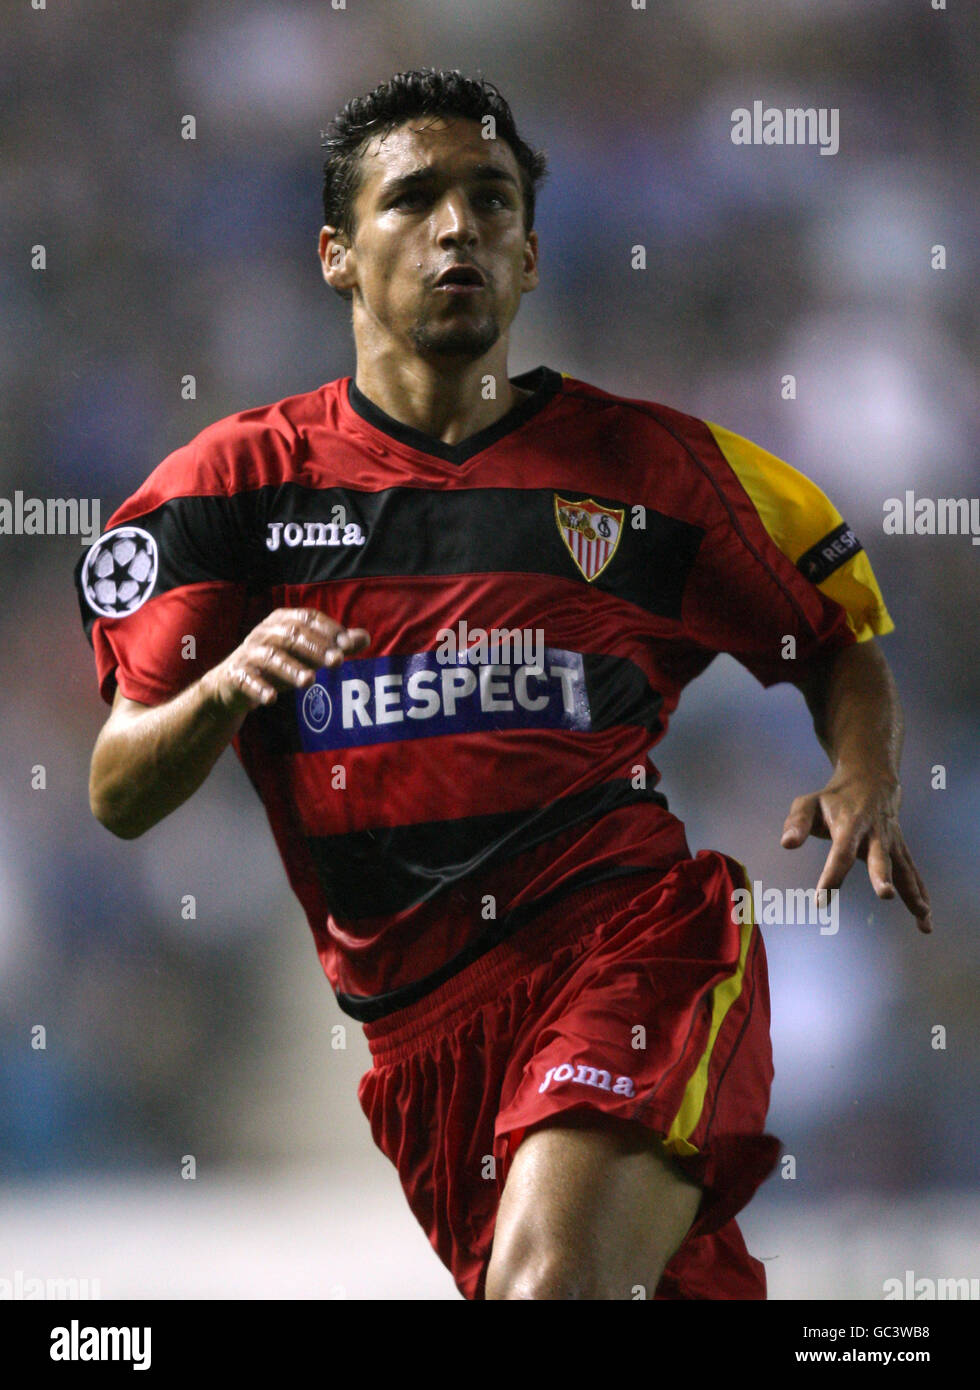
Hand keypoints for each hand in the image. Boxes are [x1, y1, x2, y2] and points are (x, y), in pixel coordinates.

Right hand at [203, 607, 369, 713]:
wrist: (233, 684)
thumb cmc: (277, 665)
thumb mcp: (306, 655)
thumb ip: (334, 647)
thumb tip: (365, 638)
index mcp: (283, 621)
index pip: (308, 618)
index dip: (328, 630)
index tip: (348, 646)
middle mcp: (264, 632)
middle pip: (292, 635)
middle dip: (316, 649)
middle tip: (338, 662)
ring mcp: (248, 653)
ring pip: (271, 657)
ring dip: (291, 669)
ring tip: (310, 682)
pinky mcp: (235, 674)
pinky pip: (247, 679)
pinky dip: (259, 688)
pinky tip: (272, 699)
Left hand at [780, 769, 932, 933]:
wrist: (872, 781)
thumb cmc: (834, 799)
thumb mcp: (809, 803)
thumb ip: (797, 823)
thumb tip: (787, 844)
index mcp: (850, 824)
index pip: (840, 852)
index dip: (831, 875)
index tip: (821, 901)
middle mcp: (875, 834)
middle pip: (879, 856)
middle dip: (882, 875)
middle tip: (886, 894)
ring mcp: (892, 843)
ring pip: (903, 868)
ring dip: (913, 892)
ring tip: (922, 916)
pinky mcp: (901, 850)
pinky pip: (912, 874)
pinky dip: (920, 895)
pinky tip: (925, 921)